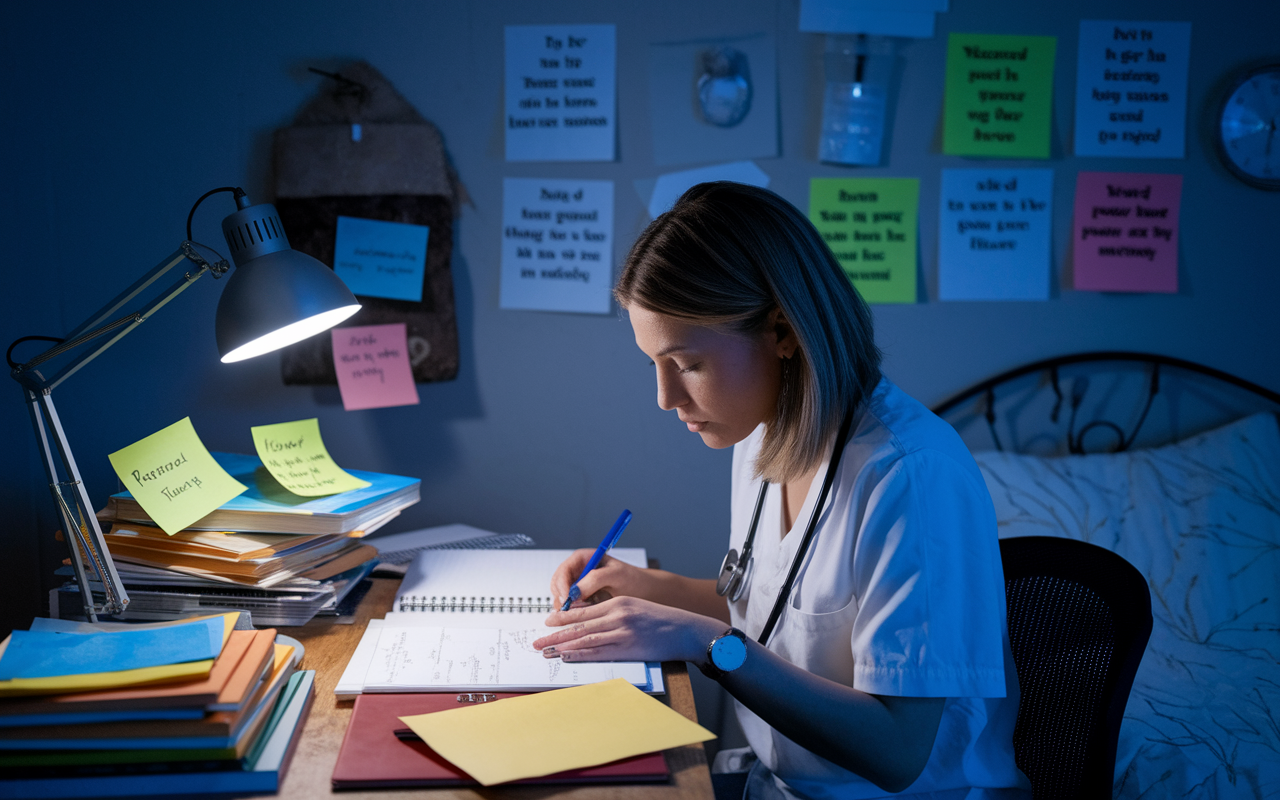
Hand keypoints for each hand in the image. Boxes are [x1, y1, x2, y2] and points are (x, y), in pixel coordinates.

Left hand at [534, 596, 724, 663]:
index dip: (562, 618)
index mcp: (618, 603)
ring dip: (563, 646)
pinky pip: (599, 653)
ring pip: (585, 639)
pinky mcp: (628, 649)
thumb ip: (612, 612)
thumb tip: (586, 621)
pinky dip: (580, 654)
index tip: (548, 622)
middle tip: (537, 642)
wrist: (686, 630)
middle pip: (579, 626)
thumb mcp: (635, 607)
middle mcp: (618, 616)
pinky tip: (568, 656)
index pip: (583, 611)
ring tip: (546, 651)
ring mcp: (623, 633)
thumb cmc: (661, 620)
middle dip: (555, 634)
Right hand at [549, 549, 650, 608]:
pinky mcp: (582, 598)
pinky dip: (573, 612)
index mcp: (583, 558)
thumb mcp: (616, 575)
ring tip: (581, 613)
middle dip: (561, 598)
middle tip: (569, 612)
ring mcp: (578, 585)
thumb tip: (573, 592)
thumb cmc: (633, 579)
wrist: (644, 592)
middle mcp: (578, 571)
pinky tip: (584, 616)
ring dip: (567, 606)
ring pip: (562, 597)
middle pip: (558, 584)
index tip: (567, 600)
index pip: (563, 571)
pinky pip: (570, 606)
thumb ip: (594, 580)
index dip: (562, 586)